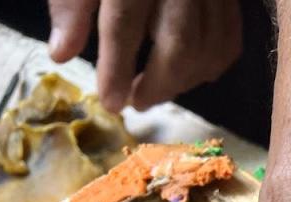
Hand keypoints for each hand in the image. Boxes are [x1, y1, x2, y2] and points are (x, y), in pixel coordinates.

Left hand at [47, 0, 242, 112]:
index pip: (125, 22)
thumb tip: (61, 53)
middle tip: (137, 102)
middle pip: (179, 44)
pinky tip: (189, 73)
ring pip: (208, 47)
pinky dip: (211, 63)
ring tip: (157, 89)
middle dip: (158, 85)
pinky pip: (229, 37)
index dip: (116, 67)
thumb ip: (71, 4)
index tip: (110, 102)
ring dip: (184, 81)